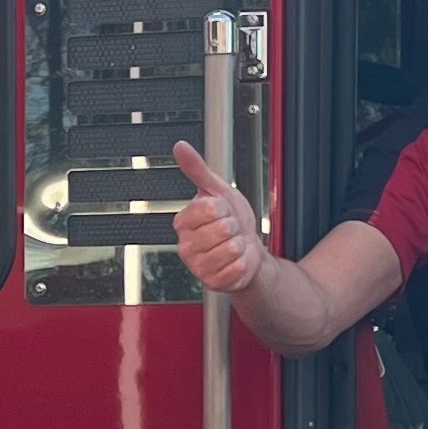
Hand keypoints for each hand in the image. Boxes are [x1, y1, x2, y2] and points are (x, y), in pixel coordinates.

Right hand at [172, 140, 271, 292]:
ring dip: (241, 246)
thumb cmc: (231, 221)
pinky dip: (244, 262)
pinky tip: (237, 261)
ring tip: (233, 245)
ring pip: (231, 248)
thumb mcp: (217, 190)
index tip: (222, 212)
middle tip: (230, 231)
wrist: (247, 250)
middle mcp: (186, 245)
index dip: (224, 208)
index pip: (209, 208)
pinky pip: (237, 267)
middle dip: (235, 227)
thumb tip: (180, 147)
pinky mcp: (212, 282)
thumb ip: (197, 169)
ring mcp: (198, 266)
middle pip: (223, 229)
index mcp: (183, 221)